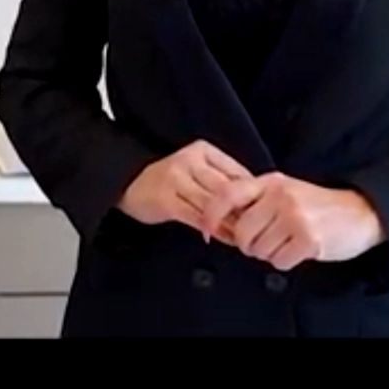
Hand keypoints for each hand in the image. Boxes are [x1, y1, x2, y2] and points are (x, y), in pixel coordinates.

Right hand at [116, 140, 253, 238]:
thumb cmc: (167, 180)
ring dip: (230, 224)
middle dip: (243, 212)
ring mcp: (176, 179)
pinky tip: (219, 237)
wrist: (126, 182)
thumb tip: (254, 201)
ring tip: (241, 238)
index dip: (253, 196)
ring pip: (214, 205)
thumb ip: (221, 180)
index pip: (237, 173)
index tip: (262, 213)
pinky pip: (197, 218)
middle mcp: (190, 161)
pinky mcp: (166, 199)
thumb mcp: (196, 169)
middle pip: (227, 189)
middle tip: (256, 230)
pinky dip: (212, 230)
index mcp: (203, 150)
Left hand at [201, 172, 385, 269]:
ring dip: (268, 254)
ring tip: (285, 243)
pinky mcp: (308, 240)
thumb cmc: (318, 205)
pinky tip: (297, 251)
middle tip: (263, 243)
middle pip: (241, 232)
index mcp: (270, 182)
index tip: (206, 230)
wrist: (360, 213)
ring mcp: (295, 217)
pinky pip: (279, 262)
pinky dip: (284, 262)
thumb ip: (257, 199)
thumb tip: (225, 220)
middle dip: (248, 245)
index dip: (211, 215)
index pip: (227, 194)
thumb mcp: (286, 189)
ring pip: (259, 250)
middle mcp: (280, 197)